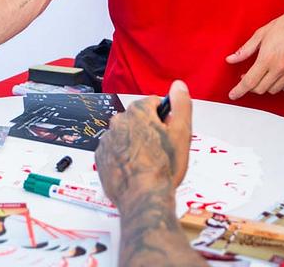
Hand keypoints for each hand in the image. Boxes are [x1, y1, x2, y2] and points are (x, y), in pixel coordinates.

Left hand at [96, 81, 192, 203]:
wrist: (143, 197)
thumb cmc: (163, 167)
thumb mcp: (182, 133)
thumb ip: (181, 104)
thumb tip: (178, 85)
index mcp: (138, 111)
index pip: (154, 103)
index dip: (166, 118)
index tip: (170, 132)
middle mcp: (118, 121)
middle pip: (139, 119)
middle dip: (150, 130)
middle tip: (162, 150)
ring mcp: (107, 140)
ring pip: (126, 135)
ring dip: (135, 143)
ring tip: (148, 162)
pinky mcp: (101, 158)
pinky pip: (114, 151)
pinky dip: (123, 156)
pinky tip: (135, 169)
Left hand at [226, 4, 283, 98]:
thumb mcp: (260, 34)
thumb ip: (245, 50)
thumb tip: (231, 59)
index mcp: (268, 58)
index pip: (249, 82)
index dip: (239, 90)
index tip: (233, 95)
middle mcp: (281, 68)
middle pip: (260, 89)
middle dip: (251, 85)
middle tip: (248, 76)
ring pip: (273, 90)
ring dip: (265, 85)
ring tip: (264, 72)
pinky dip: (279, 84)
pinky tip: (277, 74)